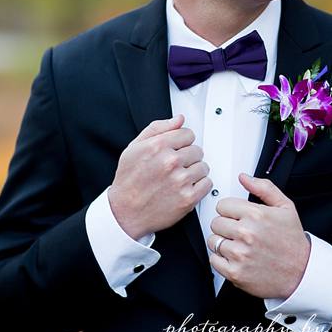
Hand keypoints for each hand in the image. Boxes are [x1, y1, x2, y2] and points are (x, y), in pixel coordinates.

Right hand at [108, 114, 211, 240]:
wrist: (125, 212)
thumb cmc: (128, 181)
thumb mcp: (134, 148)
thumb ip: (157, 129)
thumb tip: (178, 119)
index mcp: (158, 146)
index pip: (187, 133)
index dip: (181, 142)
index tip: (176, 150)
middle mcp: (170, 161)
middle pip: (197, 150)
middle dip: (188, 157)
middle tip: (175, 167)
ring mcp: (180, 180)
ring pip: (203, 166)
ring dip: (194, 172)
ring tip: (178, 179)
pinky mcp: (188, 198)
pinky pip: (207, 183)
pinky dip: (199, 186)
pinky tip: (184, 188)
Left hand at [207, 173, 309, 299]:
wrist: (302, 272)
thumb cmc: (292, 241)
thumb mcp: (285, 208)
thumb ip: (264, 188)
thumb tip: (244, 177)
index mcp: (256, 215)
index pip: (222, 205)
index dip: (230, 211)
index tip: (238, 217)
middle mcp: (247, 234)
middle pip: (215, 223)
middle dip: (226, 227)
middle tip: (240, 233)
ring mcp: (240, 254)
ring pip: (213, 241)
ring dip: (223, 243)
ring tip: (240, 246)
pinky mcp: (235, 272)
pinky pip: (214, 260)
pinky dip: (222, 260)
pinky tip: (237, 259)